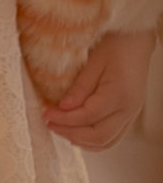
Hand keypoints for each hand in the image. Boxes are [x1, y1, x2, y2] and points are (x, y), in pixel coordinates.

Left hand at [43, 30, 155, 149]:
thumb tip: (63, 108)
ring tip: (59, 128)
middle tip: (49, 123)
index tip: (46, 113)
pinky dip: (93, 140)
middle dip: (70, 132)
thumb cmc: (115, 45)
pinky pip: (112, 137)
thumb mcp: (94, 61)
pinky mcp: (129, 115)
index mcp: (119, 94)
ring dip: (80, 140)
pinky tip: (77, 132)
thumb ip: (80, 87)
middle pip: (98, 135)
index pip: (88, 116)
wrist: (136, 41)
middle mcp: (129, 110)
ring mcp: (131, 115)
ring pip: (106, 142)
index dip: (64, 119)